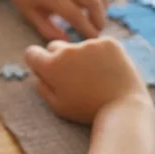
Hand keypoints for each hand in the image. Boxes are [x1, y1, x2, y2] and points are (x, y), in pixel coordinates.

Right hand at [23, 38, 150, 123]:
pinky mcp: (109, 42)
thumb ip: (43, 87)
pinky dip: (102, 55)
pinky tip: (109, 71)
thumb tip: (38, 73)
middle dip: (60, 58)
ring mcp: (90, 43)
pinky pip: (99, 45)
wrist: (123, 107)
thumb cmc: (88, 111)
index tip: (45, 69)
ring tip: (97, 77)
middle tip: (75, 76)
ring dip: (83, 57)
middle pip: (55, 47)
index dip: (37, 62)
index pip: (32, 53)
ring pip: (79, 46)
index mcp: (52, 66)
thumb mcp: (58, 106)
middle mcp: (68, 50)